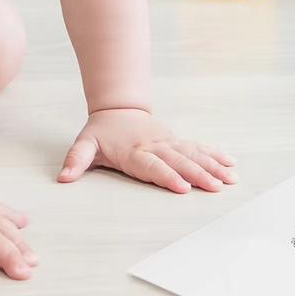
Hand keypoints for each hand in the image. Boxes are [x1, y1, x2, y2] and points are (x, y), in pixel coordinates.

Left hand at [59, 108, 236, 192]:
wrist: (118, 108)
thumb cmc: (102, 131)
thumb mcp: (85, 144)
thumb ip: (76, 160)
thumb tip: (63, 177)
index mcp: (134, 151)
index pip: (153, 166)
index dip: (168, 176)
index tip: (183, 187)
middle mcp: (155, 147)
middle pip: (179, 162)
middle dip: (199, 175)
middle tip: (216, 187)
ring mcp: (168, 143)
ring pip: (193, 154)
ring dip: (212, 166)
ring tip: (230, 178)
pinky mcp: (175, 141)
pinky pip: (197, 148)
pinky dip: (214, 155)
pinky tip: (230, 163)